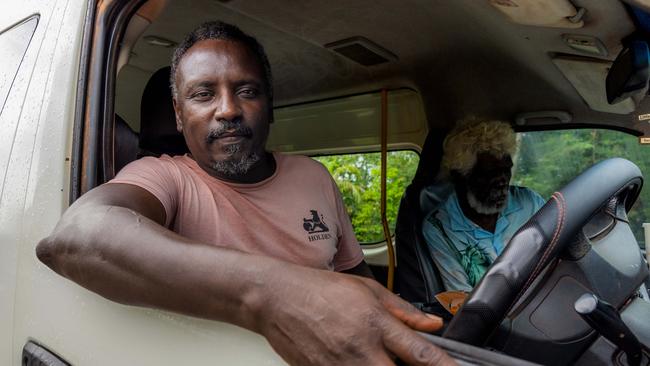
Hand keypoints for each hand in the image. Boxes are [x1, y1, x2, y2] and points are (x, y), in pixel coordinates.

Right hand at [259, 268, 456, 364]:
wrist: (278, 299)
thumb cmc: (320, 290)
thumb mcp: (368, 290)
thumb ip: (403, 311)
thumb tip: (432, 325)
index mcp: (377, 325)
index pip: (422, 355)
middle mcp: (362, 352)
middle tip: (410, 360)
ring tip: (379, 355)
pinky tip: (360, 359)